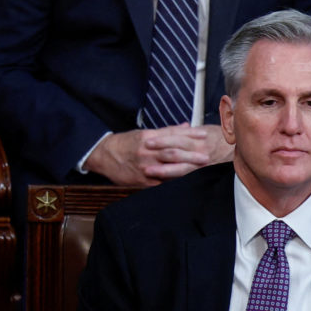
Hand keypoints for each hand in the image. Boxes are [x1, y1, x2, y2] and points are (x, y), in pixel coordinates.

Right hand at [85, 124, 232, 185]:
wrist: (104, 155)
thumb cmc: (126, 143)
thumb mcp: (145, 133)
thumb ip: (167, 131)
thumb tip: (186, 126)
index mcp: (149, 137)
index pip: (173, 135)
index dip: (190, 136)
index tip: (204, 136)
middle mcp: (147, 151)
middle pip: (172, 153)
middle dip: (190, 155)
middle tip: (206, 157)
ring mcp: (144, 166)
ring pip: (167, 168)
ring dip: (184, 170)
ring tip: (199, 171)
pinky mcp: (141, 180)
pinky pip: (159, 183)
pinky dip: (171, 183)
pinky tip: (183, 184)